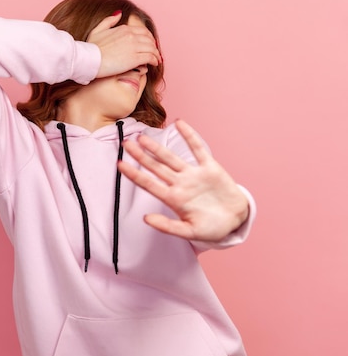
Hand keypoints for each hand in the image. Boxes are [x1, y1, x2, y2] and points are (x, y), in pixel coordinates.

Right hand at [87, 11, 160, 78]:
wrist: (89, 59)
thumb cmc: (90, 47)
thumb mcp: (97, 30)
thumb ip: (109, 21)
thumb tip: (118, 13)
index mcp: (124, 28)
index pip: (142, 31)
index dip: (148, 37)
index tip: (149, 43)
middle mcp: (131, 35)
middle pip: (149, 39)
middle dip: (153, 45)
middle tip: (155, 52)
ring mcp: (134, 46)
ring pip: (152, 48)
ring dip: (156, 54)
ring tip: (157, 59)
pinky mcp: (135, 58)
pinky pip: (150, 57)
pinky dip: (155, 60)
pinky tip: (155, 64)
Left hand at [117, 120, 249, 241]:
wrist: (236, 220)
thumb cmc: (211, 228)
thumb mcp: (190, 232)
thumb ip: (168, 226)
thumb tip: (146, 219)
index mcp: (173, 199)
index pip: (148, 184)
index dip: (134, 174)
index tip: (119, 165)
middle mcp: (180, 184)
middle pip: (156, 167)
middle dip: (140, 156)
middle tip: (125, 143)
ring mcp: (193, 175)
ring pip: (171, 158)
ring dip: (157, 147)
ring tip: (142, 136)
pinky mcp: (210, 168)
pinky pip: (198, 149)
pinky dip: (189, 136)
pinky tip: (179, 123)